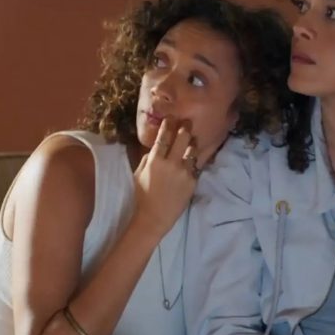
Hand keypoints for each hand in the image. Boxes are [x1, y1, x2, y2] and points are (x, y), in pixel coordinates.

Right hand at [133, 117, 198, 234]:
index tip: (172, 117)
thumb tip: (155, 148)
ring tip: (193, 139)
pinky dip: (193, 161)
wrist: (154, 217)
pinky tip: (193, 158)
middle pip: (182, 138)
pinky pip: (195, 166)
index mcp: (155, 160)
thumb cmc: (142, 196)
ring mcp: (184, 172)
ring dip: (192, 143)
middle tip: (187, 122)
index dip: (168, 125)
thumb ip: (148, 159)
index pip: (163, 137)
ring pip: (192, 150)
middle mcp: (171, 163)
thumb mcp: (139, 173)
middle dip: (185, 128)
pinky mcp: (192, 181)